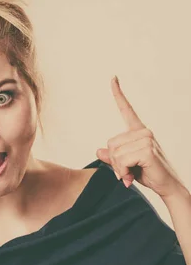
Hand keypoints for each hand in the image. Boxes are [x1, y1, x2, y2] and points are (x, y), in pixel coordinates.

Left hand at [96, 76, 186, 198]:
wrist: (166, 186)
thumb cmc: (148, 174)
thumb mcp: (125, 165)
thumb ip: (113, 158)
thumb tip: (98, 150)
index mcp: (138, 132)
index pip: (126, 110)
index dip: (118, 94)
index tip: (112, 78)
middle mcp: (143, 132)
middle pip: (110, 144)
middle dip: (114, 163)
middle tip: (125, 173)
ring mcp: (146, 139)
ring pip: (115, 153)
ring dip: (119, 169)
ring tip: (130, 175)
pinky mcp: (147, 149)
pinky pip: (121, 160)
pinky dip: (123, 172)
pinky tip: (132, 177)